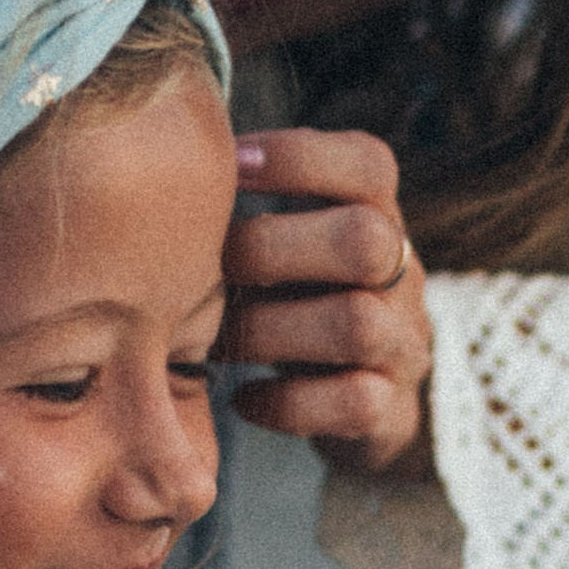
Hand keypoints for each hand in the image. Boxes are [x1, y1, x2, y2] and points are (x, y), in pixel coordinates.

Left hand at [221, 128, 433, 479]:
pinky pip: (353, 404)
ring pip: (357, 324)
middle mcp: (404, 276)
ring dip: (268, 331)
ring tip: (215, 344)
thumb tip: (164, 164)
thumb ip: (252, 209)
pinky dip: (287, 403)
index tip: (228, 165)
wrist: (359, 406)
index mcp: (378, 219)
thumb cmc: (296, 305)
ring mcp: (404, 345)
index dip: (299, 158)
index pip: (370, 164)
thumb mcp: (290, 248)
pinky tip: (245, 399)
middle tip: (211, 269)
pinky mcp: (393, 411)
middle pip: (365, 240)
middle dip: (272, 250)